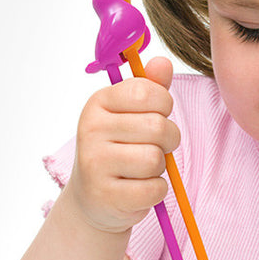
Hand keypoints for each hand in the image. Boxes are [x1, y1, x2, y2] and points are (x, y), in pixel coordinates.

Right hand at [66, 57, 180, 233]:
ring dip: (159, 168)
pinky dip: (155, 191)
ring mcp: (94, 164)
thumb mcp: (129, 114)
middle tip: (153, 147)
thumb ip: (150, 88)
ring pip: (155, 159)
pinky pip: (154, 189)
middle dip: (167, 140)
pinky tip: (138, 188)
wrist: (92, 197)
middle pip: (158, 127)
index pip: (148, 93)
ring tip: (141, 169)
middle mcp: (91, 130)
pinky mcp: (105, 195)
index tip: (155, 115)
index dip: (164, 105)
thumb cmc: (117, 149)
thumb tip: (163, 63)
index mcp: (98, 103)